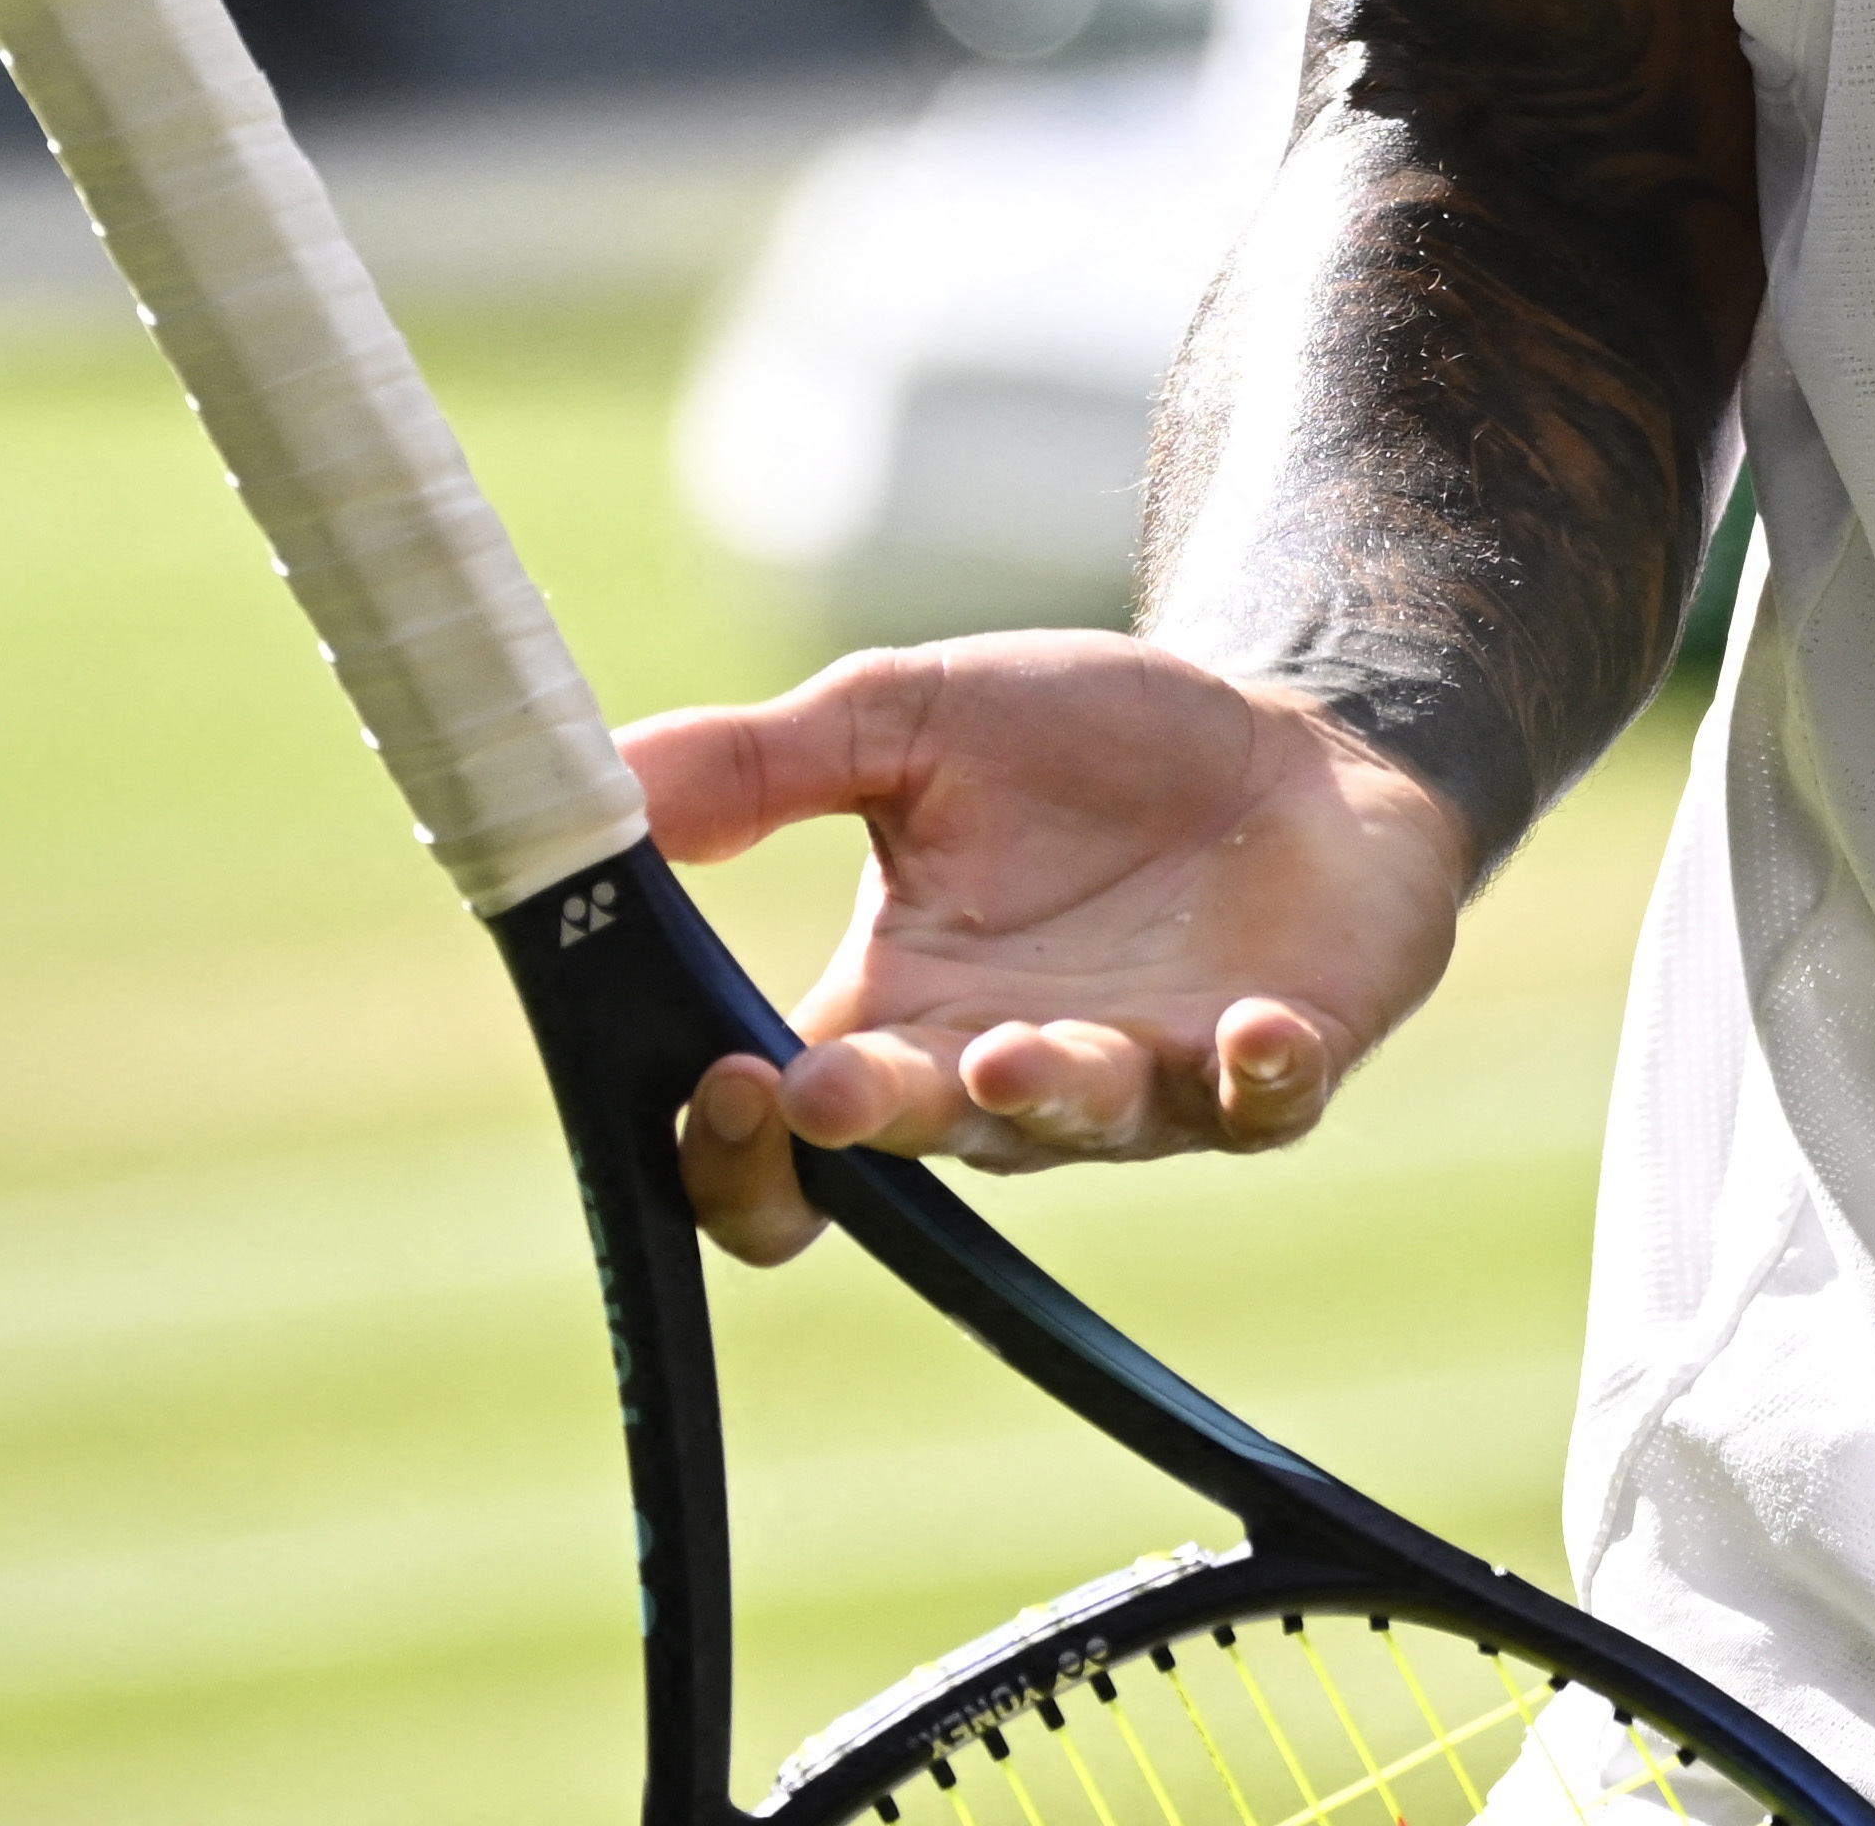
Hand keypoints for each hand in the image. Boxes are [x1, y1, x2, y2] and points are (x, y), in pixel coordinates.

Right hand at [620, 633, 1480, 1266]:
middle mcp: (997, 1079)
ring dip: (1036, 1095)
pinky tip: (1251, 1030)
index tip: (714, 1074)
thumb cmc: (1086, 744)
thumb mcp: (904, 719)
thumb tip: (585, 776)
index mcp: (892, 1015)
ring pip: (1071, 1127)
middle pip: (907, 1154)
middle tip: (824, 1086)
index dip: (735, 1147)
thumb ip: (755, 764)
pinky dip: (1256, 1077)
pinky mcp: (1274, 1067)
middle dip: (866, 1124)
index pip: (780, 1146)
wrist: (1288, 734)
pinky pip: (1261, 1106)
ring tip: (1004, 1049)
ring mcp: (1142, 1085)